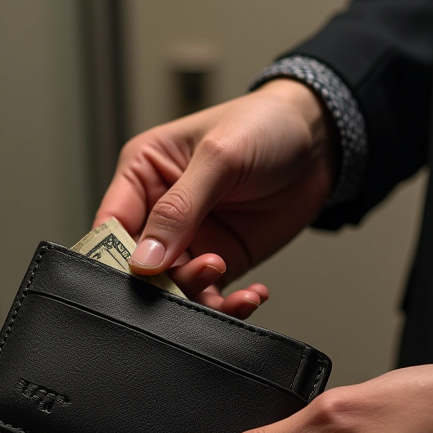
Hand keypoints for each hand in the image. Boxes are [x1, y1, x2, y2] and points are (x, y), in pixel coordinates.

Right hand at [95, 79, 337, 317]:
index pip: (111, 224)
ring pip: (175, 287)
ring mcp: (192, 240)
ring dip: (196, 293)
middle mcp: (161, 212)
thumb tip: (144, 259)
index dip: (114, 254)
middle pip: (139, 265)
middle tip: (191, 272)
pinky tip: (250, 295)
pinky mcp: (223, 259)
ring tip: (221, 267)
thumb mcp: (219, 158)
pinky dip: (229, 306)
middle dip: (160, 281)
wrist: (321, 141)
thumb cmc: (264, 126)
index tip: (135, 274)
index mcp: (143, 174)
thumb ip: (180, 208)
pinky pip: (213, 295)